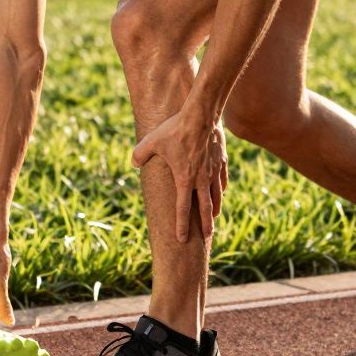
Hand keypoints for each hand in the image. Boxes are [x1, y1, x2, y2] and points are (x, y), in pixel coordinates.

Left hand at [131, 109, 227, 242]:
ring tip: (214, 218)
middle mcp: (201, 179)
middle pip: (205, 208)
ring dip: (215, 208)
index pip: (183, 209)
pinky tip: (220, 192)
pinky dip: (221, 189)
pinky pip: (222, 180)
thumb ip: (140, 153)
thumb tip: (133, 162)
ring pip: (216, 195)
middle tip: (207, 237)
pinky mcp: (221, 161)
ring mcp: (213, 171)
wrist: (201, 116)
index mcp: (184, 180)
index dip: (181, 225)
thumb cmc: (175, 130)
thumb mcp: (151, 141)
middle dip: (205, 225)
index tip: (182, 239)